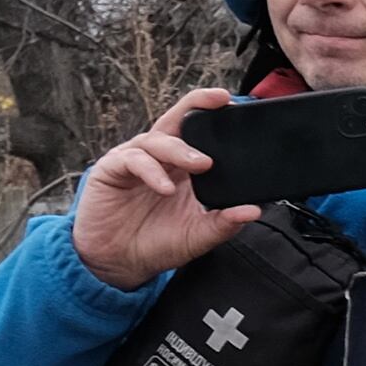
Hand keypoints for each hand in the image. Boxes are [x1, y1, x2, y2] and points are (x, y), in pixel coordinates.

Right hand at [71, 89, 261, 286]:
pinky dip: (151, 171)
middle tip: (222, 102)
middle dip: (198, 105)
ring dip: (180, 149)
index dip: (215, 116)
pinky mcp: (111, 169)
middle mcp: (160, 157)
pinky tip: (165, 188)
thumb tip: (254, 211)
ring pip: (157, 139)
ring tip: (201, 164)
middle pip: (177, 120)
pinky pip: (133, 160)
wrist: (120, 263)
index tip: (237, 106)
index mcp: (182, 167)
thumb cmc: (158, 243)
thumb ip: (224, 224)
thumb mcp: (197, 236)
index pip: (199, 132)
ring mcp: (135, 160)